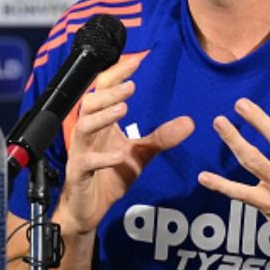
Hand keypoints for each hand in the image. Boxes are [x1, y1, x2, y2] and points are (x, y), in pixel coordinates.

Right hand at [58, 55, 193, 236]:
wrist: (88, 208)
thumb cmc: (109, 177)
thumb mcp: (140, 155)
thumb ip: (161, 137)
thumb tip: (190, 122)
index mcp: (100, 124)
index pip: (104, 91)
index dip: (117, 74)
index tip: (136, 60)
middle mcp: (87, 133)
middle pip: (90, 103)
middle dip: (110, 93)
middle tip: (132, 85)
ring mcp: (80, 152)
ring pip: (84, 127)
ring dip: (103, 116)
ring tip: (123, 109)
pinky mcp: (79, 173)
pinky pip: (87, 162)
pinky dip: (102, 157)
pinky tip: (118, 155)